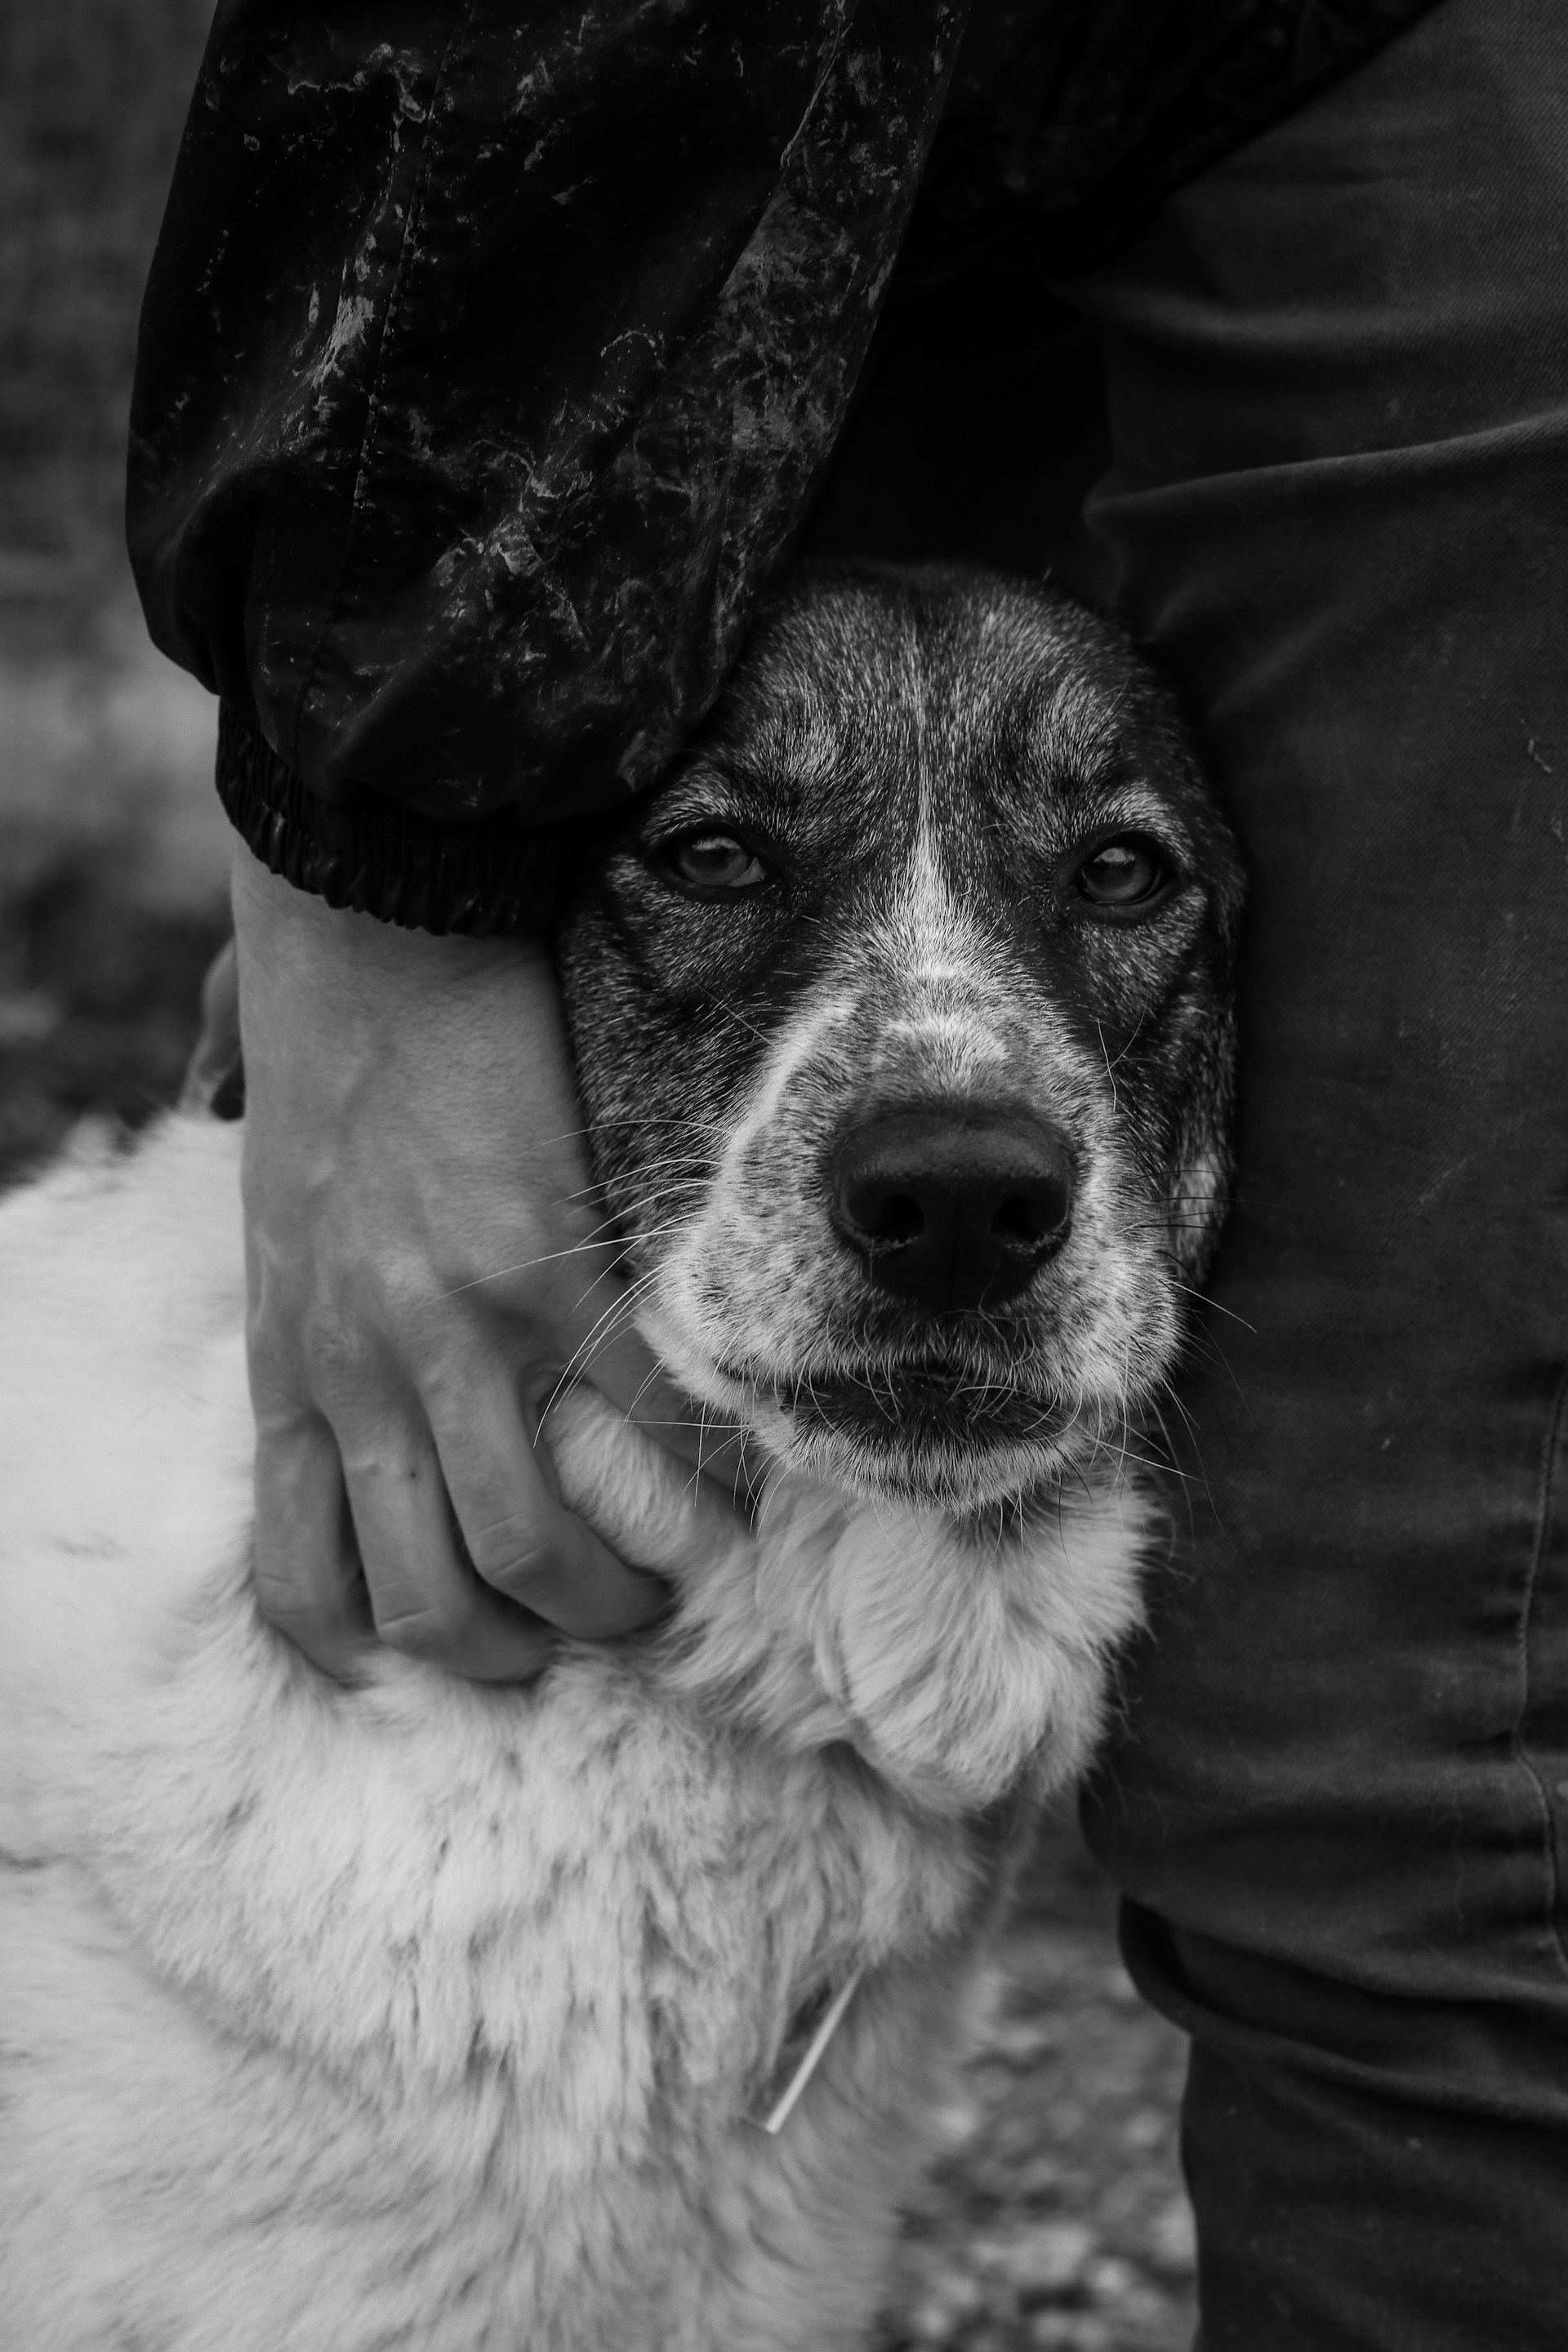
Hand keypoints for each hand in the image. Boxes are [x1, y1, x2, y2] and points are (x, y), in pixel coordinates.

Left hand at [230, 842, 743, 1681]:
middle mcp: (361, 1373)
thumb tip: (365, 1353)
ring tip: (674, 1576)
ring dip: (619, 1598)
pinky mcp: (555, 1269)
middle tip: (585, 1626)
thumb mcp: (287, 1216)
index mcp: (293, 1363)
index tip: (449, 1648)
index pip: (303, 1579)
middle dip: (521, 1655)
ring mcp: (456, 1332)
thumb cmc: (334, 1049)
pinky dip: (707, 1470)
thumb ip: (321, 1308)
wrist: (380, 919)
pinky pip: (651, 1422)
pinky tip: (746, 1473)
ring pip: (533, 1556)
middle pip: (429, 1607)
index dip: (376, 1653)